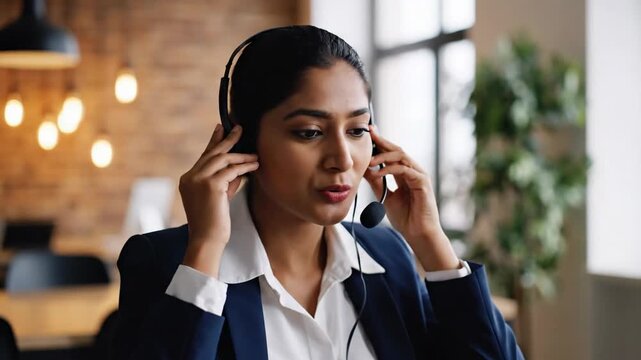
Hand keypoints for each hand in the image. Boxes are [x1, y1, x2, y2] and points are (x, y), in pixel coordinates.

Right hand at [178, 124, 258, 276]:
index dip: (214, 142)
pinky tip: (254, 166)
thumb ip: (226, 181)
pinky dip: (244, 167)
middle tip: (239, 129)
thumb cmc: (213, 223)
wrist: (207, 240)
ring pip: (223, 159)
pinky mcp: (211, 185)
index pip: (203, 156)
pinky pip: (231, 171)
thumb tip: (240, 168)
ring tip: (254, 155)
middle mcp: (190, 177)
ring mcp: (199, 180)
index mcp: (188, 179)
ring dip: (241, 156)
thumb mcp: (219, 197)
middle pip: (212, 153)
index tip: (221, 129)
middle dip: (227, 140)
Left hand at [363, 125, 458, 270]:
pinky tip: (378, 174)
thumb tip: (364, 169)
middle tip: (369, 134)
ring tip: (369, 161)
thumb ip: (376, 182)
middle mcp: (413, 171)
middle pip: (397, 150)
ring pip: (401, 156)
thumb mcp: (385, 196)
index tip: (368, 134)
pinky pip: (405, 170)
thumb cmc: (405, 218)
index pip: (391, 154)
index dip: (380, 143)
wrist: (418, 234)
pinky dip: (390, 170)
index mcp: (405, 173)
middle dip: (382, 141)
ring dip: (383, 156)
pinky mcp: (422, 182)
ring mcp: (419, 175)